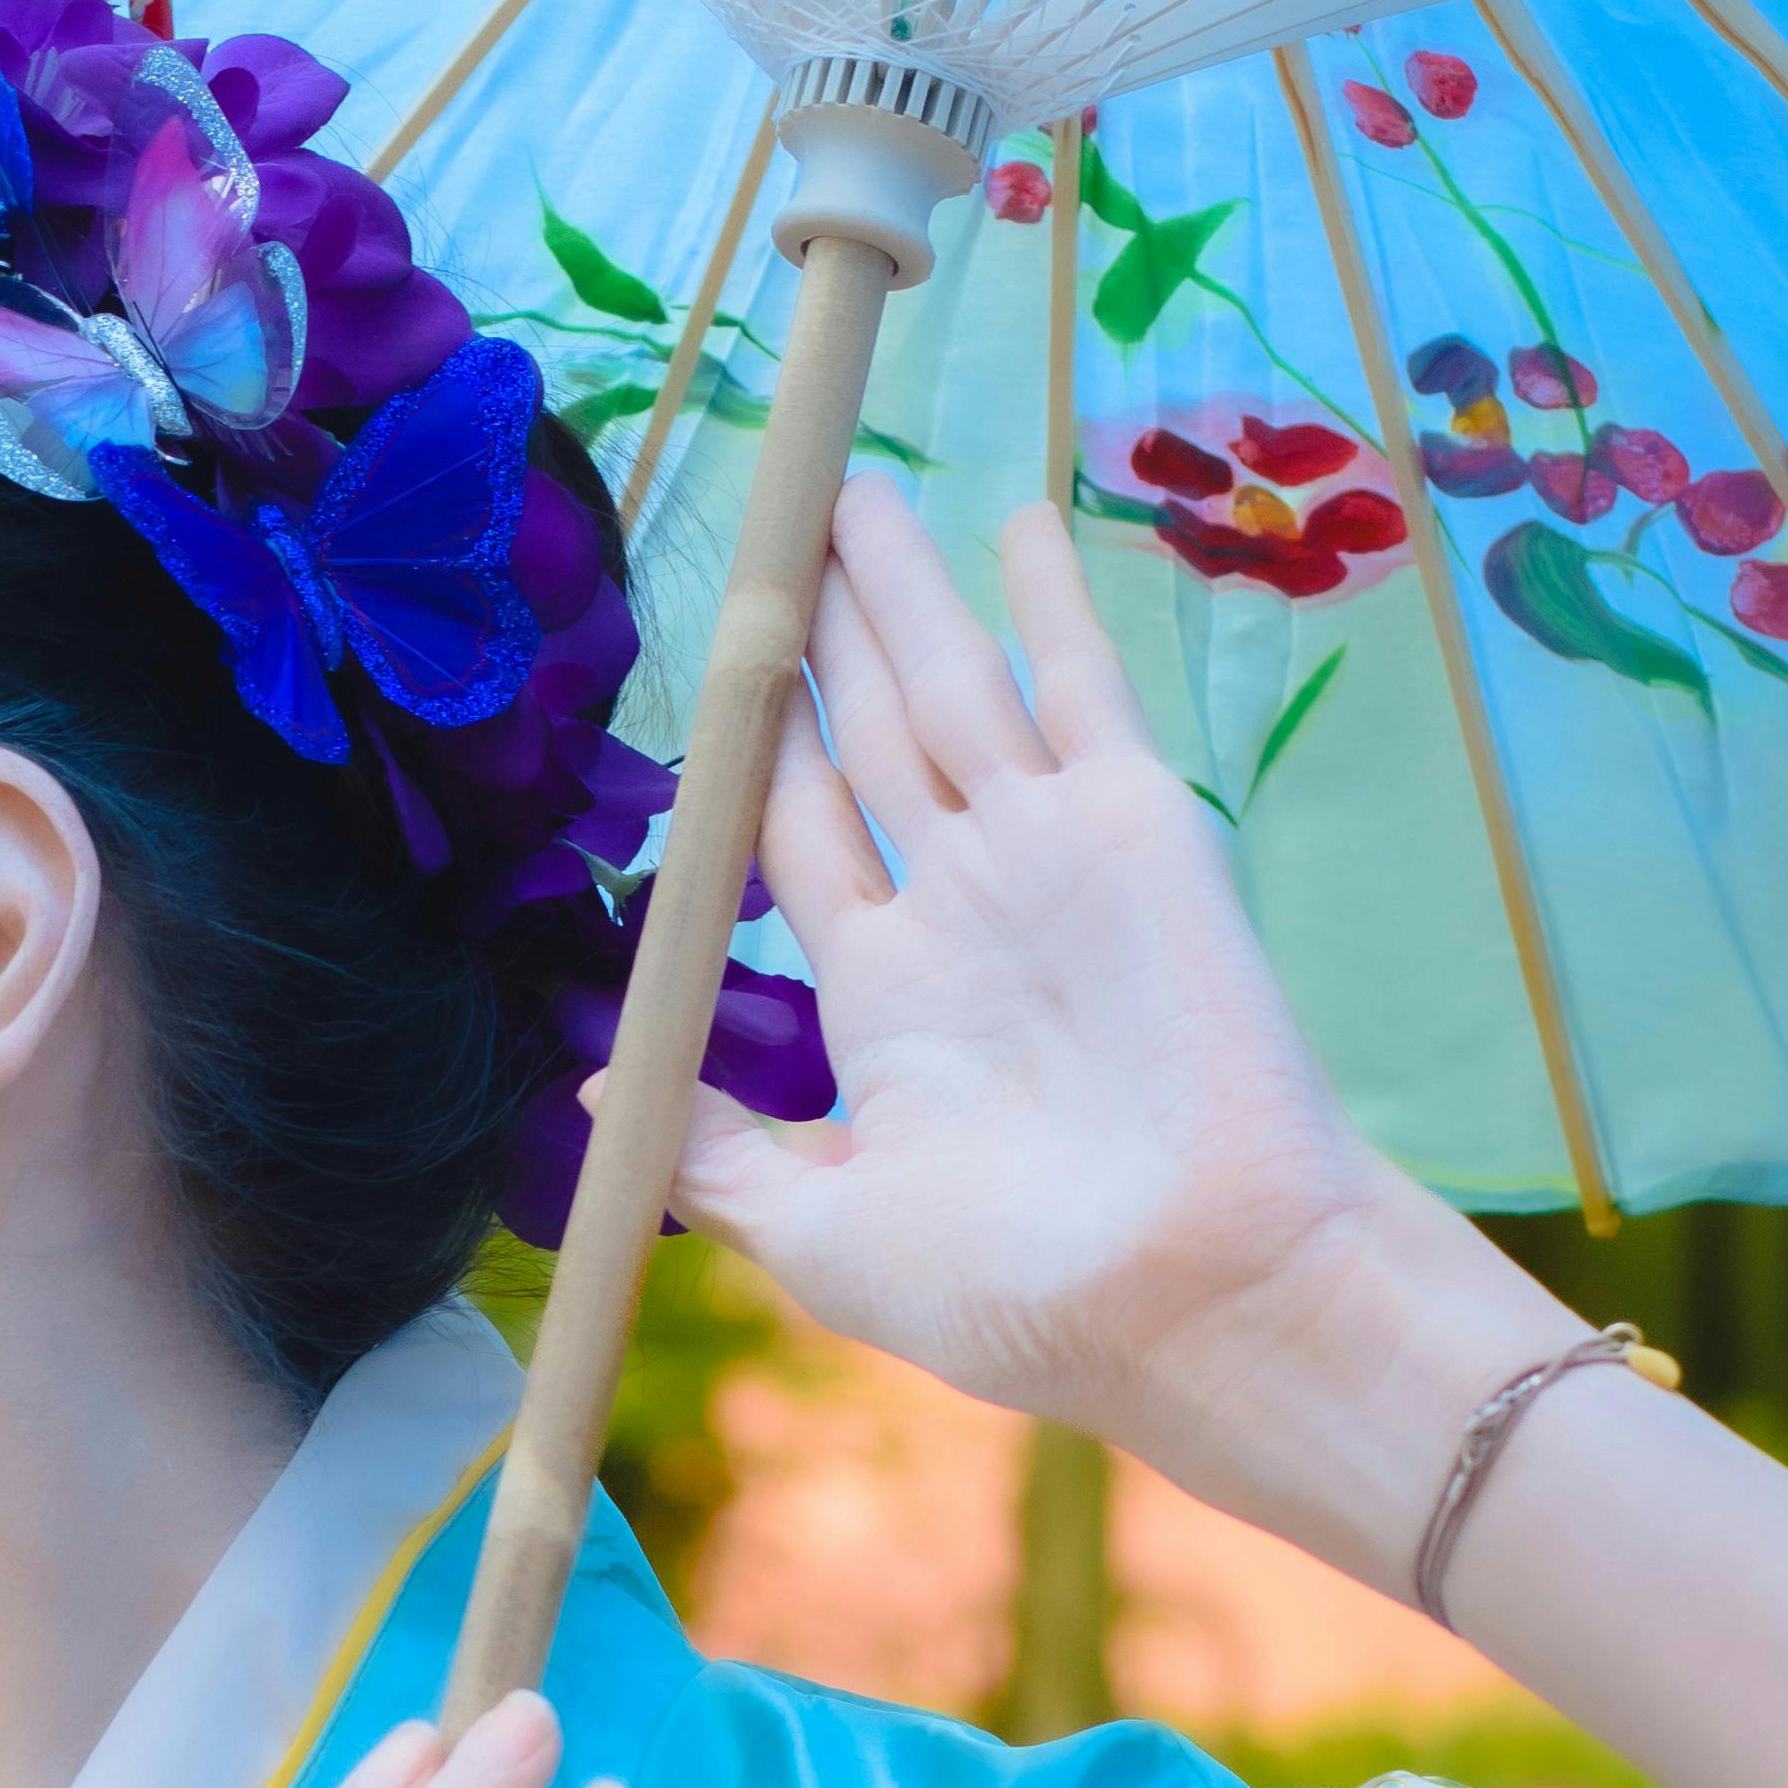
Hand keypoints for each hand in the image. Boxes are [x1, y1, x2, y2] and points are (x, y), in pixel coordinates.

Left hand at [661, 477, 1396, 1455]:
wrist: (1190, 1299)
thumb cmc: (1013, 1295)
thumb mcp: (818, 1233)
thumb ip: (715, 1152)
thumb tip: (596, 1090)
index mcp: (889, 1002)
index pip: (798, 834)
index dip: (753, 747)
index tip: (714, 663)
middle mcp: (964, 911)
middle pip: (867, 734)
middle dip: (822, 633)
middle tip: (776, 527)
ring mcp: (1048, 857)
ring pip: (948, 685)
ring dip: (900, 587)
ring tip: (848, 489)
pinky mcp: (1132, 824)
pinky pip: (1074, 685)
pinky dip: (1045, 600)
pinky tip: (1011, 520)